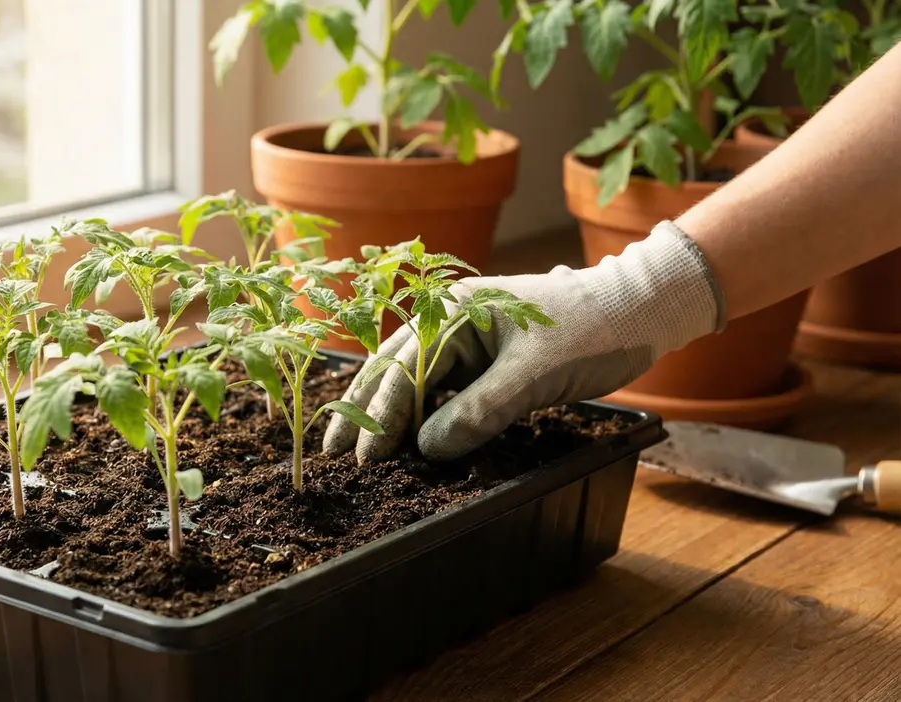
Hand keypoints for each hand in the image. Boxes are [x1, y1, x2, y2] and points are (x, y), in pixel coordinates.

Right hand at [323, 221, 725, 463]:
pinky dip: (422, 416)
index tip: (363, 458)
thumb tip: (427, 450)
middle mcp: (451, 319)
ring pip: (413, 382)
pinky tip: (408, 441)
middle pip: (393, 370)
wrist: (642, 310)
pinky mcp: (486, 360)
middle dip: (364, 414)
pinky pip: (443, 390)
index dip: (380, 416)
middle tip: (334, 456)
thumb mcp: (532, 375)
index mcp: (454, 309)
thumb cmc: (592, 330)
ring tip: (357, 451)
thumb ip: (478, 411)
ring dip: (388, 417)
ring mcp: (467, 339)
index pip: (403, 368)